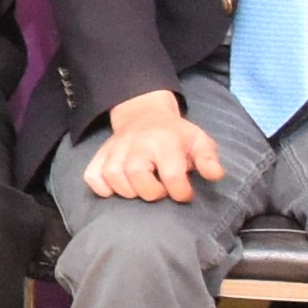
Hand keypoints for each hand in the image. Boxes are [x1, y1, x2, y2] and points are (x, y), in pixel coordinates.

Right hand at [82, 88, 219, 206]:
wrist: (145, 114)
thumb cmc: (175, 135)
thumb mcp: (198, 140)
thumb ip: (208, 158)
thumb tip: (216, 175)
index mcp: (165, 141)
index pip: (172, 175)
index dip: (181, 192)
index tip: (185, 193)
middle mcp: (138, 143)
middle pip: (137, 176)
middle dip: (152, 192)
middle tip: (161, 190)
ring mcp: (116, 148)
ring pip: (113, 177)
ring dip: (128, 191)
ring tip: (141, 189)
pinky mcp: (101, 154)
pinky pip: (92, 175)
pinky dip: (101, 187)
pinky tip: (116, 189)